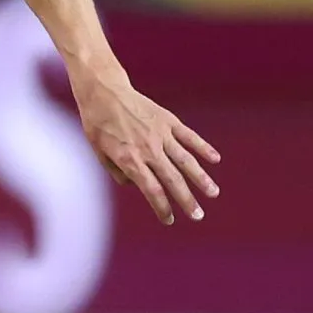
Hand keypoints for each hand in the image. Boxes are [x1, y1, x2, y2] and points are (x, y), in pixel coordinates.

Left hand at [72, 74, 221, 225]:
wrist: (103, 92)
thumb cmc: (97, 123)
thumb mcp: (98, 151)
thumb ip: (116, 171)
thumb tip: (133, 185)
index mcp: (129, 159)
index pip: (151, 190)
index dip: (162, 207)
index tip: (170, 219)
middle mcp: (148, 150)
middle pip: (172, 180)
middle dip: (186, 200)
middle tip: (198, 216)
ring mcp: (160, 134)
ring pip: (186, 160)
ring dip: (201, 178)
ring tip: (213, 193)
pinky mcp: (168, 121)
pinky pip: (189, 137)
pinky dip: (203, 148)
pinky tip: (215, 159)